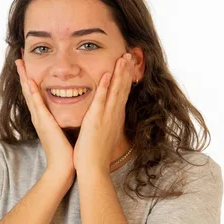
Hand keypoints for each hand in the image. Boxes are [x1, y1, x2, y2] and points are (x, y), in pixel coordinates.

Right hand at [15, 58, 74, 181]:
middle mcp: (39, 117)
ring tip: (19, 63)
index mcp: (43, 118)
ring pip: (30, 94)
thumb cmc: (66, 151)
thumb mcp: (62, 130)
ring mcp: (40, 119)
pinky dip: (33, 92)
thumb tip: (66, 112)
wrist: (63, 167)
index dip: (30, 79)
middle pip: (28, 91)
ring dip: (24, 78)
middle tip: (18, 58)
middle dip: (23, 74)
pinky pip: (38, 104)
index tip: (28, 65)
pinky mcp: (45, 123)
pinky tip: (29, 81)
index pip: (35, 94)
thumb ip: (61, 120)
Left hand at [73, 53, 133, 173]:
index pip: (122, 94)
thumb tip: (106, 119)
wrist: (94, 168)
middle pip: (123, 88)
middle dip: (126, 71)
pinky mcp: (97, 121)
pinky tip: (107, 75)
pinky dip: (106, 87)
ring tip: (123, 57)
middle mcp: (114, 115)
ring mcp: (107, 117)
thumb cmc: (95, 154)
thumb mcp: (103, 135)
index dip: (126, 78)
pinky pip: (102, 101)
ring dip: (120, 73)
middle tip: (130, 54)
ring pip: (116, 91)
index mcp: (115, 117)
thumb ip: (105, 123)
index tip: (128, 65)